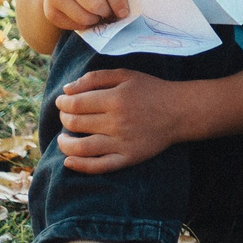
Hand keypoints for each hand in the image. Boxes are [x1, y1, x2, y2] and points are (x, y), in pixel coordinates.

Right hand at [37, 0, 129, 32]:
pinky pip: (74, 25)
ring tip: (99, 11)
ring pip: (85, 17)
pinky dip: (85, 24)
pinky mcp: (50, 11)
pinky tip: (86, 14)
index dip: (119, 0)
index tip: (124, 11)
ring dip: (97, 19)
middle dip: (108, 11)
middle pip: (96, 4)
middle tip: (111, 11)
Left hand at [54, 69, 191, 173]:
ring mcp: (122, 142)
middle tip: (65, 116)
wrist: (180, 111)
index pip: (76, 104)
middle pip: (76, 124)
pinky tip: (68, 161)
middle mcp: (118, 121)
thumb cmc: (151, 90)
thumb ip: (96, 78)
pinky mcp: (128, 158)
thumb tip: (67, 90)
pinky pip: (99, 166)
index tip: (62, 101)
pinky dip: (79, 166)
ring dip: (64, 143)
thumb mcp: (126, 75)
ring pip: (82, 148)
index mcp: (117, 98)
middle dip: (64, 119)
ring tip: (63, 138)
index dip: (63, 103)